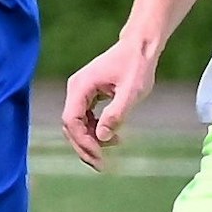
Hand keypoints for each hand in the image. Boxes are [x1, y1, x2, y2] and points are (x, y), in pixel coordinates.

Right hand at [61, 35, 161, 170]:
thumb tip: (101, 137)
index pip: (71, 120)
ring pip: (77, 124)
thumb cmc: (137, 65)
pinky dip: (95, 131)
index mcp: (81, 86)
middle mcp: (76, 89)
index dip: (82, 141)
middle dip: (84, 146)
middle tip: (101, 165)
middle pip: (71, 125)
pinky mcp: (89, 95)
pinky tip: (112, 137)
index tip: (99, 156)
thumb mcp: (131, 91)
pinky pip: (85, 118)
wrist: (140, 46)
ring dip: (90, 141)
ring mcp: (81, 92)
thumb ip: (116, 114)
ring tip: (112, 150)